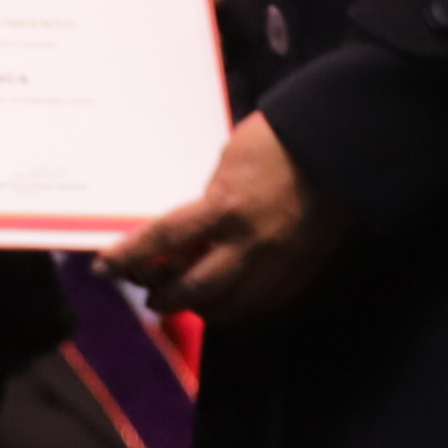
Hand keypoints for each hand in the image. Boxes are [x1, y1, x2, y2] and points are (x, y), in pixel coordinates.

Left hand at [104, 113, 342, 321]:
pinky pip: (264, 304)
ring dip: (201, 308)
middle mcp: (250, 245)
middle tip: (149, 293)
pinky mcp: (304, 271)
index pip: (162, 241)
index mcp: (225, 209)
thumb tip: (188, 234)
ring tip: (186, 301)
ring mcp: (280, 263)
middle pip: (193, 290)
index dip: (128, 258)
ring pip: (230, 307)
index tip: (104, 268)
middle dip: (164, 296)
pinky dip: (239, 307)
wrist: (344, 142)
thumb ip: (208, 202)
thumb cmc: (282, 139)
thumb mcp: (229, 162)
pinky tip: (228, 299)